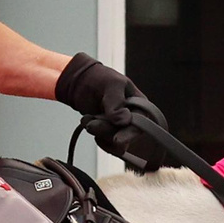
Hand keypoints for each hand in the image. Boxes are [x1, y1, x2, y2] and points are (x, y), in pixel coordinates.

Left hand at [55, 53, 173, 172]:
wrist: (82, 82)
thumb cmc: (101, 78)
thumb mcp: (112, 84)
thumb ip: (117, 102)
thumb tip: (124, 120)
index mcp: (140, 106)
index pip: (140, 125)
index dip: (130, 134)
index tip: (117, 140)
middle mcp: (133, 119)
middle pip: (125, 136)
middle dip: (106, 131)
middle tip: (91, 123)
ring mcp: (120, 127)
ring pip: (113, 141)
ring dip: (98, 131)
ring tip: (88, 118)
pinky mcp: (108, 132)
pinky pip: (105, 144)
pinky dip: (95, 134)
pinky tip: (88, 122)